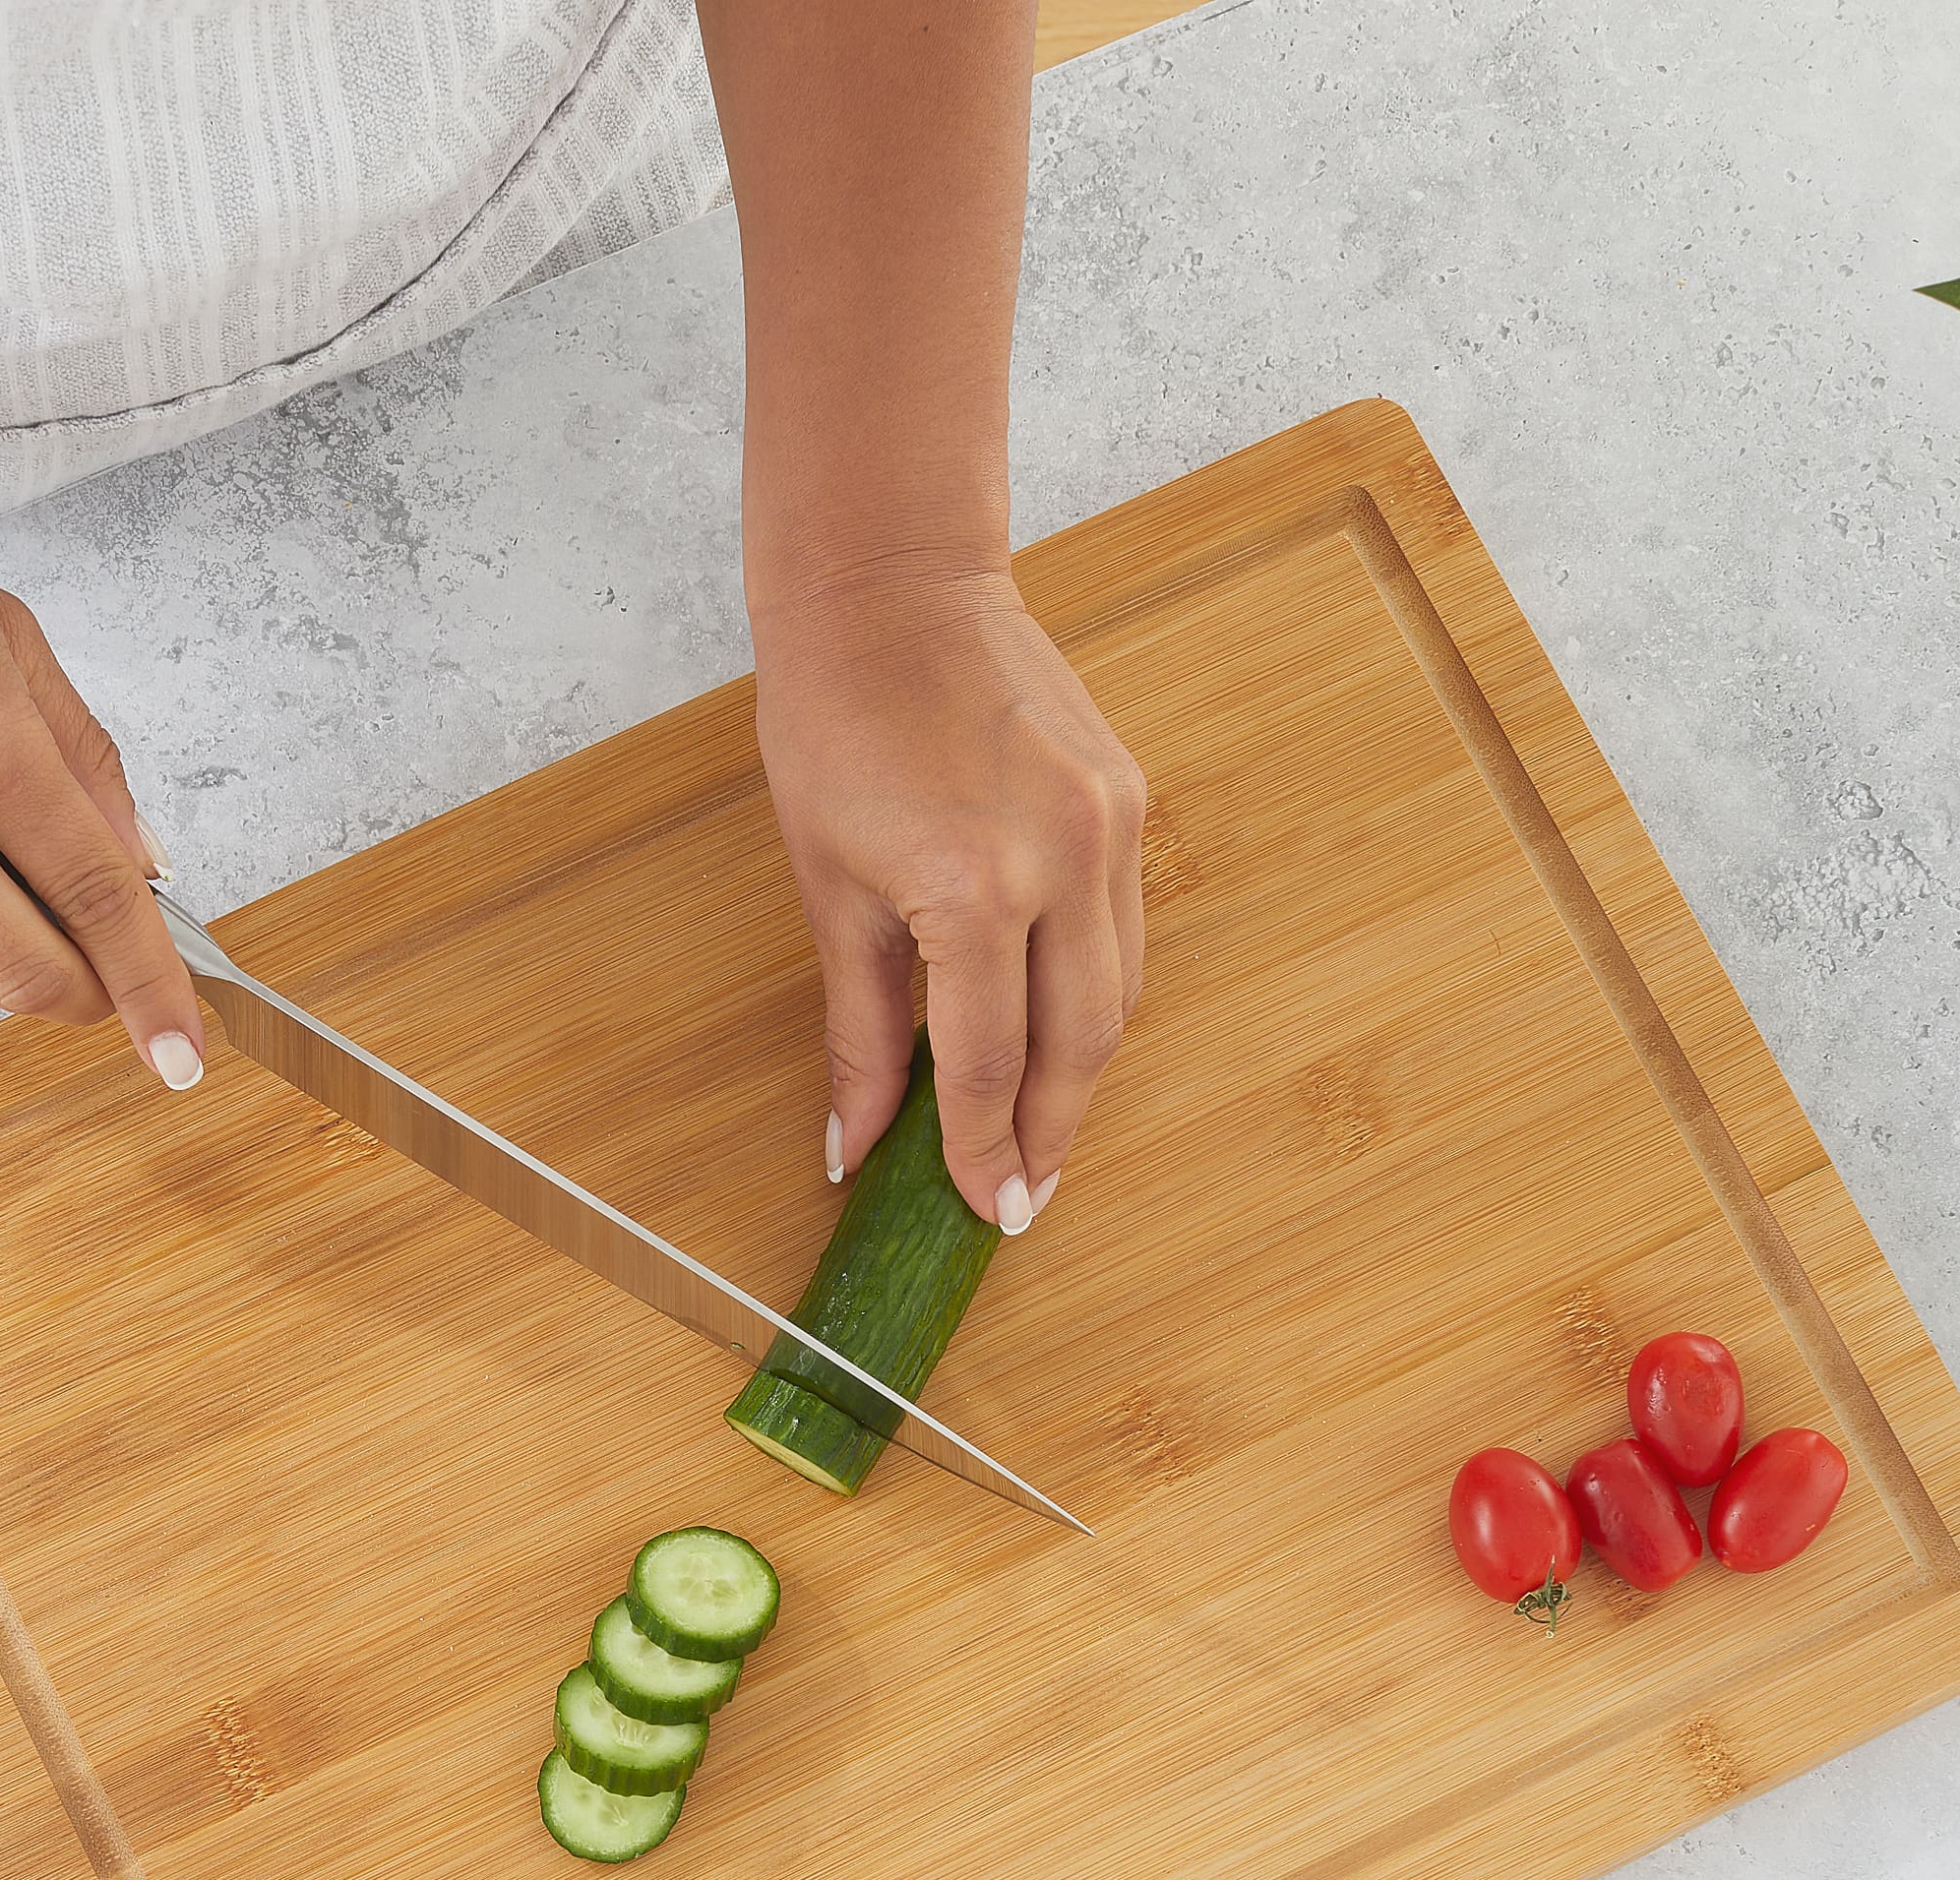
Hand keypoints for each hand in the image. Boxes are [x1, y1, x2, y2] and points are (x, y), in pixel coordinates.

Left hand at [750, 568, 1145, 1229]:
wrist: (889, 587)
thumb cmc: (834, 727)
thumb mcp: (830, 893)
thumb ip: (858, 1031)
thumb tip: (855, 1144)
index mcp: (972, 889)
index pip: (987, 1064)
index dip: (984, 1152)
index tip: (987, 1212)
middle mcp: (1061, 860)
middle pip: (1077, 1046)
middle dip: (1051, 1135)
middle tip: (1026, 1200)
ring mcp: (1110, 826)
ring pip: (1117, 993)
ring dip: (1083, 1074)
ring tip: (1043, 1135)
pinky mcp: (1129, 800)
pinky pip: (1125, 930)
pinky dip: (1096, 996)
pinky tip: (1060, 1035)